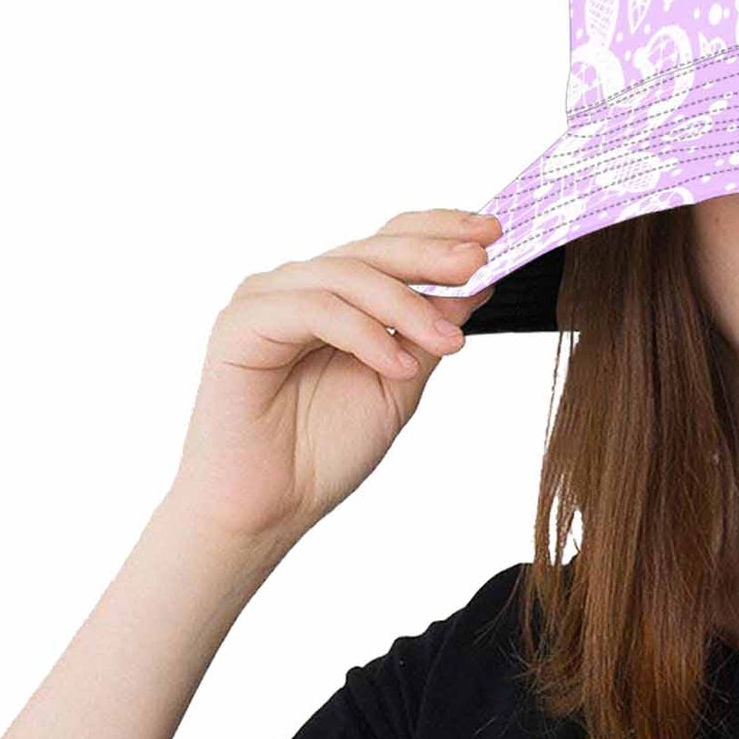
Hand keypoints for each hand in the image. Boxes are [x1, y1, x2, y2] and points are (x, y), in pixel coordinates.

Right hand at [164, 207, 500, 544]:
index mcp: (339, 295)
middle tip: (480, 262)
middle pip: (374, 249)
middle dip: (434, 254)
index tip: (497, 234)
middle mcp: (302, 286)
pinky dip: (364, 335)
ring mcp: (268, 300)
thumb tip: (478, 282)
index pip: (392, 241)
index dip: (443, 230)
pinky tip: (397, 366)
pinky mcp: (241, 325)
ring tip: (449, 343)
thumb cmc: (324, 450)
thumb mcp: (400, 383)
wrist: (269, 508)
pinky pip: (314, 310)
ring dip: (407, 307)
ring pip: (348, 275)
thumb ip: (430, 332)